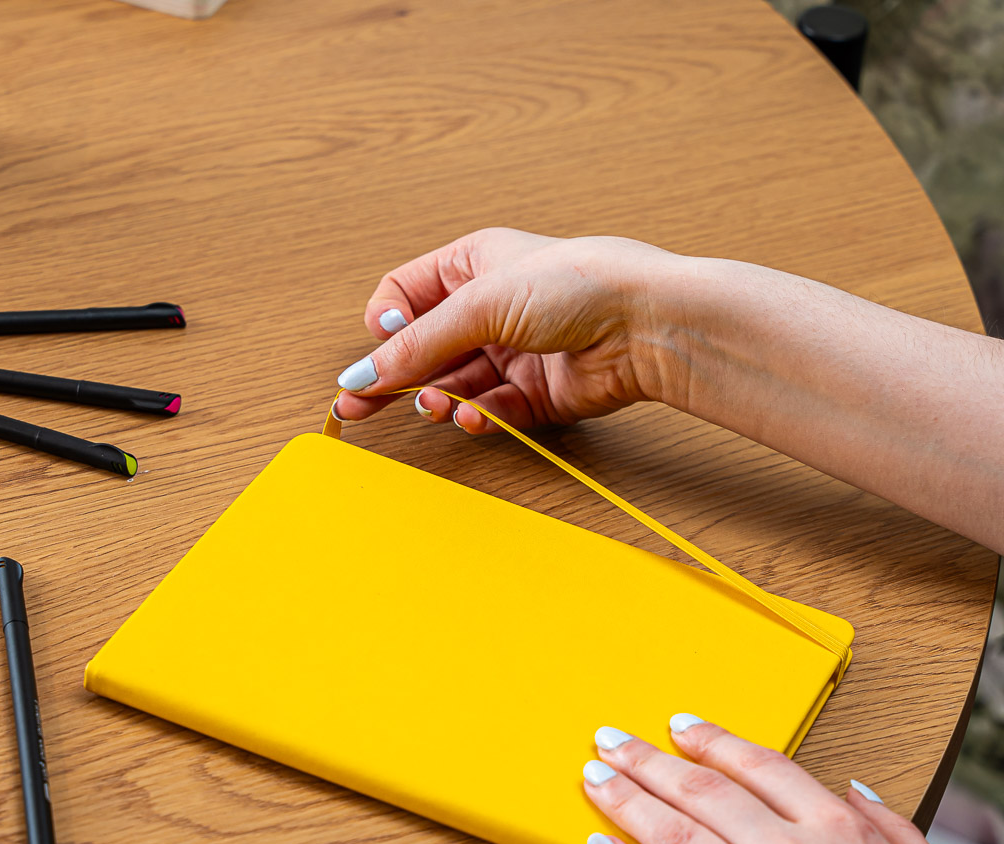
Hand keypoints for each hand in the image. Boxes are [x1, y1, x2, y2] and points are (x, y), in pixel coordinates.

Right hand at [333, 227, 684, 431]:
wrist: (646, 324)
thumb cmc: (576, 284)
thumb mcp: (481, 303)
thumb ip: (417, 344)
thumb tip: (363, 374)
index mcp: (473, 266)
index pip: (405, 296)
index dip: (386, 324)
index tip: (380, 347)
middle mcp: (491, 309)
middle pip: (425, 349)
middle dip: (394, 379)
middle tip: (356, 410)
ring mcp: (514, 353)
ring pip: (456, 386)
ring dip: (440, 400)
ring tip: (435, 407)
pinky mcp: (537, 395)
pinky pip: (492, 411)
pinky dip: (479, 417)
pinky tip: (473, 417)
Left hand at [583, 718, 1003, 843]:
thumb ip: (889, 825)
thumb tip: (852, 791)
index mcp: (838, 832)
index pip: (756, 765)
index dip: (710, 740)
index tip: (679, 725)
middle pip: (700, 792)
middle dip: (648, 759)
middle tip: (612, 739)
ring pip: (672, 837)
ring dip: (625, 800)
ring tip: (594, 778)